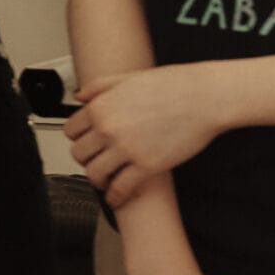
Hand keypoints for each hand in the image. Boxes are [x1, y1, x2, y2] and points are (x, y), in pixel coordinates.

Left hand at [65, 67, 225, 206]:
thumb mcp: (128, 77)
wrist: (204, 97)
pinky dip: (115, 196)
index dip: (78, 139)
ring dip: (98, 180)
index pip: (70, 131)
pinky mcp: (147, 166)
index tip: (85, 143)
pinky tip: (118, 197)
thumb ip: (99, 86)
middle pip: (79, 154)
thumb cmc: (172, 85)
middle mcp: (109, 128)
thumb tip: (79, 96)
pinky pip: (121, 188)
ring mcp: (127, 148)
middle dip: (86, 160)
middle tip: (95, 162)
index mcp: (101, 106)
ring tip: (105, 181)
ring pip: (94, 174)